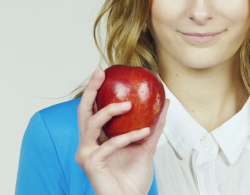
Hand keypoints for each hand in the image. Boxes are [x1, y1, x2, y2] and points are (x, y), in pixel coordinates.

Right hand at [75, 67, 168, 194]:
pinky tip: (142, 132)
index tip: (103, 71)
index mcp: (97, 137)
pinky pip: (108, 144)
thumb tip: (166, 102)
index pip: (93, 108)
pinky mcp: (91, 163)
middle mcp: (88, 143)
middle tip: (100, 73)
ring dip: (110, 111)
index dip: (95, 89)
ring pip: (91, 124)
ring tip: (128, 104)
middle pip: (84, 111)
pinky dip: (127, 137)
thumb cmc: (133, 178)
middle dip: (91, 89)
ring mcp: (86, 153)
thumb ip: (154, 125)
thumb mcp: (147, 145)